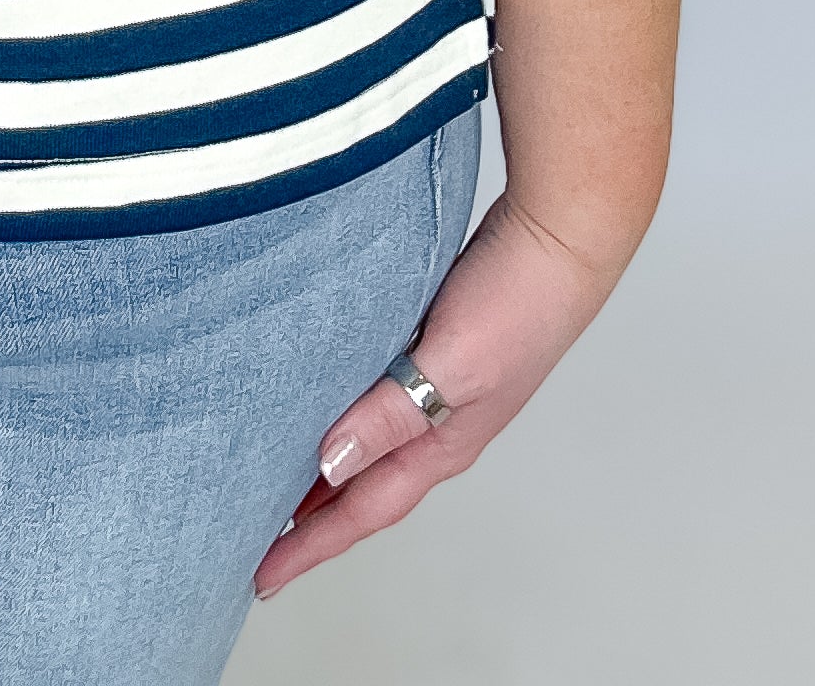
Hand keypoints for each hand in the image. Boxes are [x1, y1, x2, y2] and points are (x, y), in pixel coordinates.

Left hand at [253, 190, 618, 595]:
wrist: (558, 239)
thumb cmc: (518, 303)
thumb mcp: (450, 367)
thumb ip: (389, 416)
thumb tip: (329, 464)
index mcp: (442, 443)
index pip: (364, 509)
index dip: (311, 544)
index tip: (264, 575)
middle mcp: (438, 426)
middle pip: (364, 490)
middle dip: (312, 521)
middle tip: (256, 538)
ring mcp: (438, 389)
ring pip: (368, 447)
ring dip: (325, 469)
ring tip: (277, 479)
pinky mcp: (433, 348)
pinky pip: (375, 400)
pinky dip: (344, 417)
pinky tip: (322, 404)